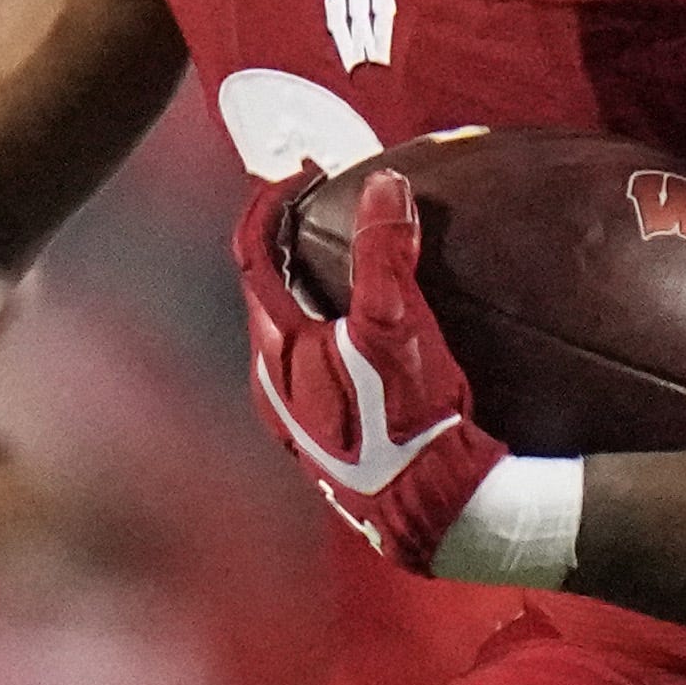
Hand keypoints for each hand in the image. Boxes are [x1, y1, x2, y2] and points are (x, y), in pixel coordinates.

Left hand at [236, 163, 506, 577]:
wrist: (433, 509)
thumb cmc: (409, 420)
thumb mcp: (399, 324)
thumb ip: (385, 251)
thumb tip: (383, 185)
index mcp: (276, 349)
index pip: (252, 255)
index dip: (269, 205)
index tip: (300, 175)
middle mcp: (271, 385)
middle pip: (266, 293)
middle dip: (291, 246)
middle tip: (327, 211)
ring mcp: (293, 418)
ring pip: (288, 334)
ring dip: (310, 293)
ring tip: (348, 267)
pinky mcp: (322, 441)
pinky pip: (311, 368)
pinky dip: (327, 333)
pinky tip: (363, 337)